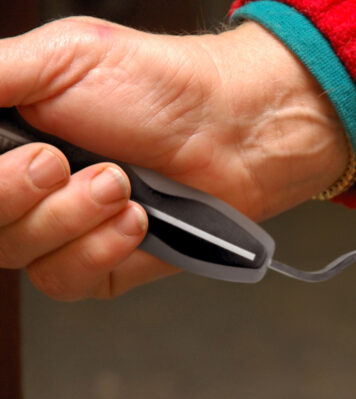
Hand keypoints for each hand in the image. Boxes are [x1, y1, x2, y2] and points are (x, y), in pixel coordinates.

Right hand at [0, 17, 347, 298]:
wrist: (230, 133)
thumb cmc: (160, 89)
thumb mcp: (61, 59)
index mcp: (9, 139)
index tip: (31, 154)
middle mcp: (28, 188)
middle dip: (18, 193)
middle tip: (62, 162)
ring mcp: (63, 231)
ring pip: (20, 253)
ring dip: (70, 218)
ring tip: (120, 184)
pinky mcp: (101, 266)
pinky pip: (67, 281)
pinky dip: (99, 249)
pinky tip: (136, 221)